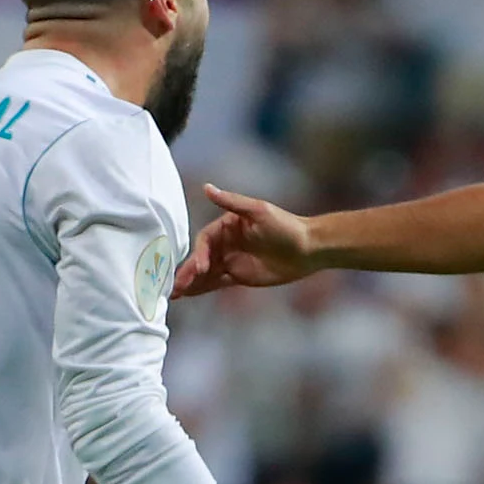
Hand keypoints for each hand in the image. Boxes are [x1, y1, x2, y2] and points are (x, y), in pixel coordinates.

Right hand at [174, 185, 317, 296]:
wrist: (309, 248)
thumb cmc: (286, 226)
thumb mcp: (258, 211)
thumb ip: (231, 202)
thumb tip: (206, 187)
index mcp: (227, 226)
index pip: (205, 240)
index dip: (199, 254)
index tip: (199, 267)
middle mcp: (226, 243)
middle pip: (201, 258)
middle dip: (188, 272)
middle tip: (174, 286)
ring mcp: (231, 260)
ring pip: (205, 273)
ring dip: (190, 282)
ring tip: (174, 294)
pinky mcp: (239, 276)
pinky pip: (216, 283)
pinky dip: (202, 288)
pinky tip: (188, 295)